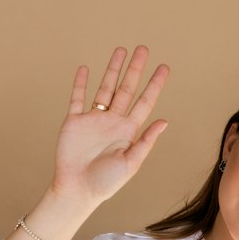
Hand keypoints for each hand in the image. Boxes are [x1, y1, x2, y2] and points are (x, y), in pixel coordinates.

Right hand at [51, 45, 170, 206]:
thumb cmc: (106, 183)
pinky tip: (86, 69)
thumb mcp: (131, 163)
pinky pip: (78, 98)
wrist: (77, 190)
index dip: (155, 84)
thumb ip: (146, 141)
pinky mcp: (74, 122)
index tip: (164, 67)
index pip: (145, 102)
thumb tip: (164, 121)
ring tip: (120, 51)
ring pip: (105, 88)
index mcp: (128, 130)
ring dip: (112, 70)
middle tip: (143, 49)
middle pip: (126, 88)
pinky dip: (81, 83)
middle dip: (135, 69)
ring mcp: (93, 120)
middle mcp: (112, 121)